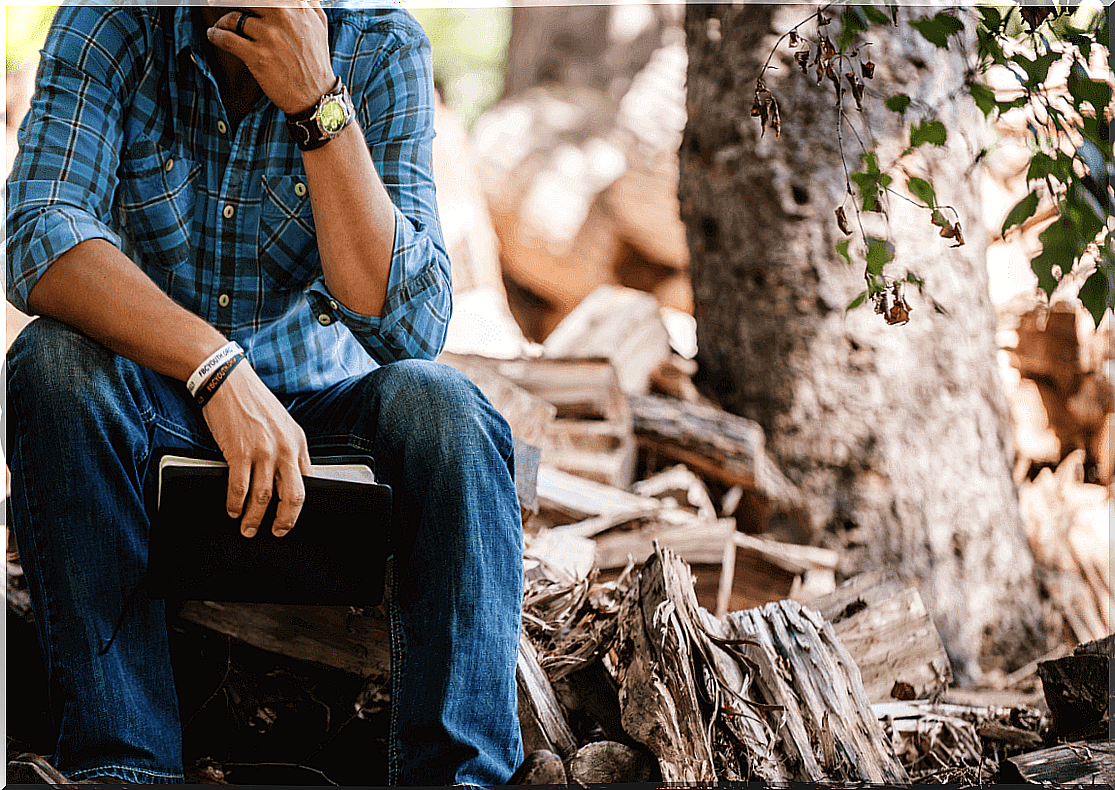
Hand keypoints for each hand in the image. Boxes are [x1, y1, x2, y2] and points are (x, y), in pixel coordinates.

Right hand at [201, 362, 312, 536]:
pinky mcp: (239, 452)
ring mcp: (263, 451)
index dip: (300, 504)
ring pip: (263, 497)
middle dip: (284, 520)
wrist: (227, 380)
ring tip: (248, 528)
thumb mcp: (282, 423)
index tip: (292, 517)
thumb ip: (288, 448)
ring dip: (254, 518)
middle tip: (277, 532)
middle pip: (292, 496)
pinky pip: (239, 488)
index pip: (308, 481)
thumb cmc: (253, 401)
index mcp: (298, 442)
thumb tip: (289, 476)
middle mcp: (285, 448)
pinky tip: (232, 510)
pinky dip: (235, 504)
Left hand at [205, 0, 333, 114]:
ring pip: (233, 17)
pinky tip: (214, 35)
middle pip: (246, 0)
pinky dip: (216, 35)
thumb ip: (306, 3)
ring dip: (223, 21)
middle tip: (224, 5)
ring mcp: (270, 37)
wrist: (315, 95)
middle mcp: (284, 18)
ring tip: (222, 25)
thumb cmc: (316, 61)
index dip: (251, 1)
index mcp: (297, 8)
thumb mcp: (318, 24)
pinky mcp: (258, 57)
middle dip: (234, 4)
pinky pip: (226, 39)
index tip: (246, 4)